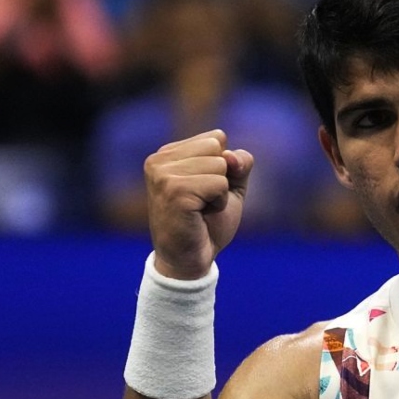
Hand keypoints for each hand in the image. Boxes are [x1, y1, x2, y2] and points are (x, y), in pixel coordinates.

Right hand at [143, 130, 252, 278]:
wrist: (191, 260)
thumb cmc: (208, 224)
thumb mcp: (230, 186)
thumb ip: (239, 162)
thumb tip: (230, 156)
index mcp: (167, 154)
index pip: (216, 138)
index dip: (223, 168)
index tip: (204, 190)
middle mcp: (159, 160)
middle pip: (218, 148)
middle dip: (222, 178)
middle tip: (202, 202)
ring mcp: (163, 174)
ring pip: (220, 164)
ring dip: (220, 193)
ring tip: (200, 209)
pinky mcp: (174, 190)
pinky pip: (219, 184)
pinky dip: (219, 202)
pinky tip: (200, 215)